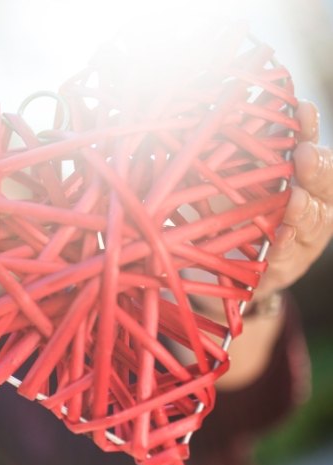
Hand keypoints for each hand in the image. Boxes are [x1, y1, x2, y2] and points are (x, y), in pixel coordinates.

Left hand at [258, 100, 332, 296]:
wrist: (229, 268)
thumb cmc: (241, 214)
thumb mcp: (244, 179)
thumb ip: (251, 149)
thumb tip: (239, 107)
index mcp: (306, 184)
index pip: (313, 150)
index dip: (310, 130)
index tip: (302, 110)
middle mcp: (313, 211)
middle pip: (326, 189)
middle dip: (317, 170)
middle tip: (305, 155)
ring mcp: (302, 243)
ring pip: (315, 224)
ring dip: (305, 210)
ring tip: (297, 198)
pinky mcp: (284, 271)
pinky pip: (288, 259)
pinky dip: (285, 247)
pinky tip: (281, 235)